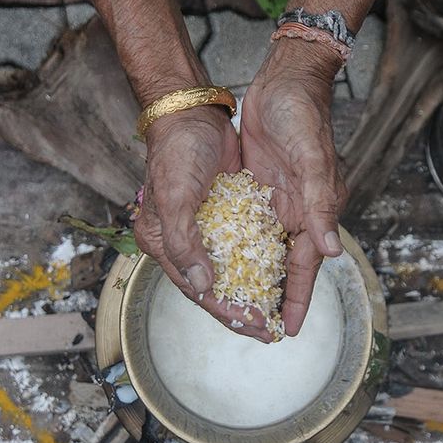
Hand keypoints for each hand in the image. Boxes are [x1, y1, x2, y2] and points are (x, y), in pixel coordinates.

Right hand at [134, 105, 274, 341]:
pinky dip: (257, 264)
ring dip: (251, 291)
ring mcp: (204, 229)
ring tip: (275, 314)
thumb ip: (184, 242)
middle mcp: (182, 241)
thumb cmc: (177, 150)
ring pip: (230, 270)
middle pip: (215, 286)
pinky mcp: (224, 214)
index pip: (198, 288)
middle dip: (241, 309)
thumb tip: (201, 284)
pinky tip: (277, 278)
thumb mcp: (176, 196)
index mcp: (164, 243)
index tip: (254, 325)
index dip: (227, 310)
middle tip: (270, 331)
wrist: (191, 112)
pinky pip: (242, 246)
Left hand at [241, 40, 347, 335]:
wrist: (285, 78)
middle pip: (284, 264)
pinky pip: (249, 224)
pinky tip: (222, 260)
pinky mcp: (259, 186)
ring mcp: (278, 199)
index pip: (305, 266)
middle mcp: (299, 210)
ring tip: (237, 302)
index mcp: (316, 209)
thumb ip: (320, 206)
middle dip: (273, 294)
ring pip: (265, 247)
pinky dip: (239, 244)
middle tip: (255, 325)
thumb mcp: (311, 160)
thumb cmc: (303, 115)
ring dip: (254, 273)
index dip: (296, 298)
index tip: (287, 330)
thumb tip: (331, 251)